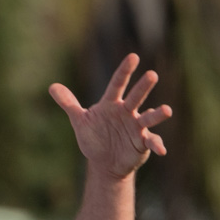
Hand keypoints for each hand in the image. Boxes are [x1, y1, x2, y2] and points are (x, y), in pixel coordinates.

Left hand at [48, 53, 170, 179]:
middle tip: (152, 74)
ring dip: (157, 114)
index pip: (118, 84)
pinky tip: (161, 150)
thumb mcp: (80, 121)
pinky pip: (152, 141)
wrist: (104, 162)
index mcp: (111, 104)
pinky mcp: (143, 143)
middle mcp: (127, 112)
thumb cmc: (94, 138)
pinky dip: (157, 144)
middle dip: (143, 87)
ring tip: (167, 110)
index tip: (133, 57)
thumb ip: (69, 104)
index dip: (125, 71)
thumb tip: (52, 86)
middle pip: (136, 97)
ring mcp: (137, 127)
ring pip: (148, 117)